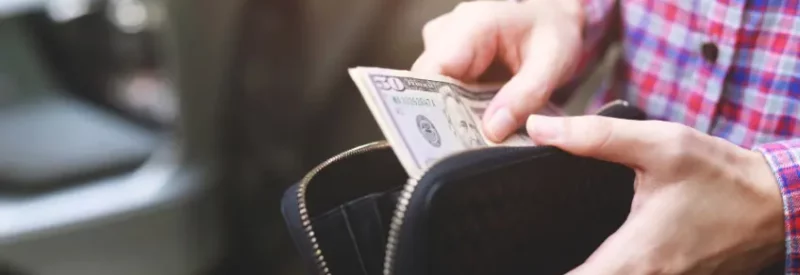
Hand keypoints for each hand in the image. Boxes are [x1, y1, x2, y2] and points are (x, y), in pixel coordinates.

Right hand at [412, 0, 584, 141]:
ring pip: (430, 88)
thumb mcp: (552, 65)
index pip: (433, 68)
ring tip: (478, 134)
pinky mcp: (446, 58)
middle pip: (426, 82)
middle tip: (469, 143)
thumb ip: (525, 96)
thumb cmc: (554, 34)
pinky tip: (477, 120)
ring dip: (451, 113)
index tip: (448, 138)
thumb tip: (492, 130)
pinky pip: (441, 89)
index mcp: (473, 24)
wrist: (555, 21)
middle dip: (444, 115)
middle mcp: (449, 29)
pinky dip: (457, 108)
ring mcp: (443, 42)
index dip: (433, 104)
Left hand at [525, 115, 784, 273]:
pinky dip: (604, 269)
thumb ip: (596, 137)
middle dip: (556, 270)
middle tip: (520, 255)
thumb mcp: (660, 145)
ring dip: (581, 270)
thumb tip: (539, 128)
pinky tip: (590, 256)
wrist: (775, 205)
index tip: (509, 260)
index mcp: (635, 255)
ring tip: (548, 252)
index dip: (537, 272)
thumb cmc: (721, 176)